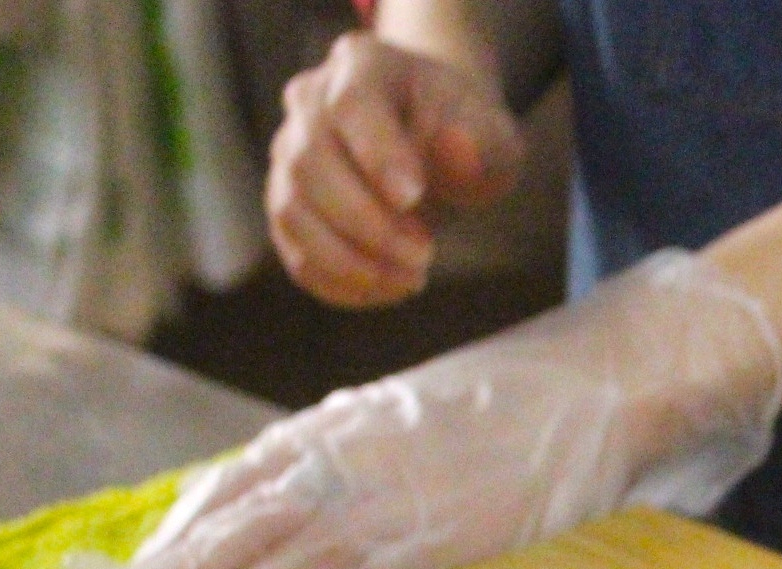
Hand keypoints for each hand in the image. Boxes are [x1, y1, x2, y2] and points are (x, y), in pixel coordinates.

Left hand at [65, 253, 781, 568]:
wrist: (602, 382)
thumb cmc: (519, 403)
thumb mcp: (421, 415)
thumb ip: (363, 451)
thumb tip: (313, 491)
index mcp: (346, 425)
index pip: (236, 479)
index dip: (180, 528)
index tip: (139, 568)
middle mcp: (356, 454)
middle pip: (239, 518)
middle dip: (174, 567)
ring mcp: (404, 493)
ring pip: (289, 547)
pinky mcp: (456, 529)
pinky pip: (380, 567)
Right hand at [268, 32, 524, 307]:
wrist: (439, 144)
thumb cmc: (466, 135)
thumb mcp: (492, 133)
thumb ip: (480, 142)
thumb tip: (457, 148)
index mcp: (362, 65)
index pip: (351, 105)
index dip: (377, 155)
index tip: (415, 199)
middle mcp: (310, 101)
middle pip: (309, 162)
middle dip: (367, 223)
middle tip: (424, 256)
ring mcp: (289, 152)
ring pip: (291, 211)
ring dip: (350, 260)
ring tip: (411, 279)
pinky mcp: (289, 204)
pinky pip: (295, 250)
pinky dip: (337, 282)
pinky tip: (386, 289)